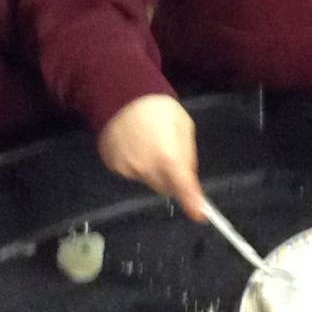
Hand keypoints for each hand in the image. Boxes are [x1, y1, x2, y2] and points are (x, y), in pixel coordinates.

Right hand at [98, 93, 203, 218]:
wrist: (120, 95)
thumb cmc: (159, 109)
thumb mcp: (183, 127)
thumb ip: (186, 155)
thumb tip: (187, 176)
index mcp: (167, 157)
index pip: (182, 186)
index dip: (191, 202)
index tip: (200, 215)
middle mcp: (145, 168)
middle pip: (164, 187)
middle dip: (171, 179)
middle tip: (170, 157)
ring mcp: (126, 168)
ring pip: (147, 180)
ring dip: (153, 170)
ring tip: (149, 145)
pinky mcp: (111, 165)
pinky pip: (131, 173)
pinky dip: (136, 164)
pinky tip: (135, 146)